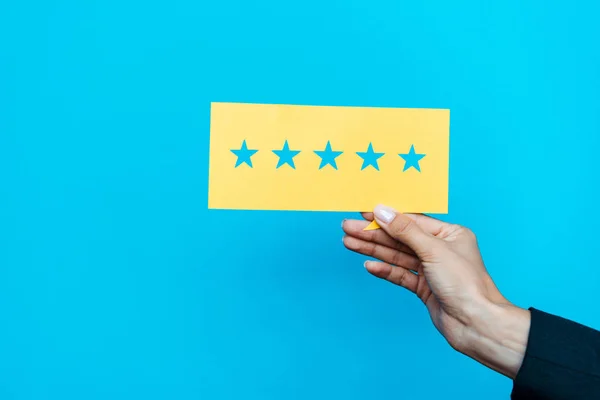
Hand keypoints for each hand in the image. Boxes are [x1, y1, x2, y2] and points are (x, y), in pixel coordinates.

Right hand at [342, 205, 530, 377]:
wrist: (476, 324)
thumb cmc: (466, 284)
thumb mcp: (433, 250)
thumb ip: (404, 230)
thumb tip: (382, 211)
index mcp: (450, 234)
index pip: (412, 220)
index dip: (386, 216)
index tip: (363, 211)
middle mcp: (441, 249)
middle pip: (400, 237)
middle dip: (373, 233)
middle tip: (348, 227)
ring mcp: (432, 269)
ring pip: (397, 256)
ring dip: (373, 249)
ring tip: (349, 243)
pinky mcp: (425, 288)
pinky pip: (400, 275)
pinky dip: (384, 270)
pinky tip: (369, 265)